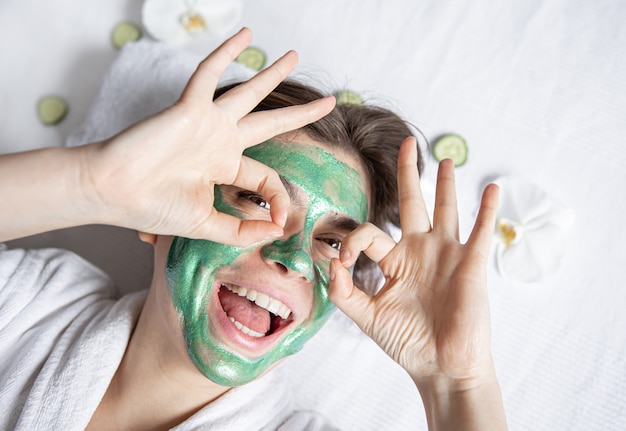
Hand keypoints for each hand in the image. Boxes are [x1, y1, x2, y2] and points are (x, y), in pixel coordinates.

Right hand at [81, 27, 334, 245]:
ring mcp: (206, 122)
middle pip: (270, 122)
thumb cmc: (152, 208)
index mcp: (224, 168)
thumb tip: (278, 232)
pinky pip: (210, 74)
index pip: (265, 176)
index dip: (278, 198)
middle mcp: (220, 142)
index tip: (283, 221)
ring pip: (248, 92)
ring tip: (293, 55)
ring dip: (272, 74)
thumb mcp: (206, 225)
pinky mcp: (189, 108)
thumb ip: (241, 231)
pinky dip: (225, 53)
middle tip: (328, 102)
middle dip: (300, 113)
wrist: (113, 193)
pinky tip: (244, 36)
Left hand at [329, 137, 499, 388]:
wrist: (440, 367)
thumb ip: (344, 292)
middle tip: (407, 142)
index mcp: (396, 261)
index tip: (343, 261)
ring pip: (446, 210)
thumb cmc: (407, 343)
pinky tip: (490, 188)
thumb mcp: (367, 317)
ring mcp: (447, 255)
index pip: (371, 233)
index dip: (353, 241)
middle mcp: (421, 251)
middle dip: (408, 173)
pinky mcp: (471, 265)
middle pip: (413, 203)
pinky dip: (487, 210)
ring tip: (445, 159)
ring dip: (446, 184)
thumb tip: (329, 264)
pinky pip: (481, 232)